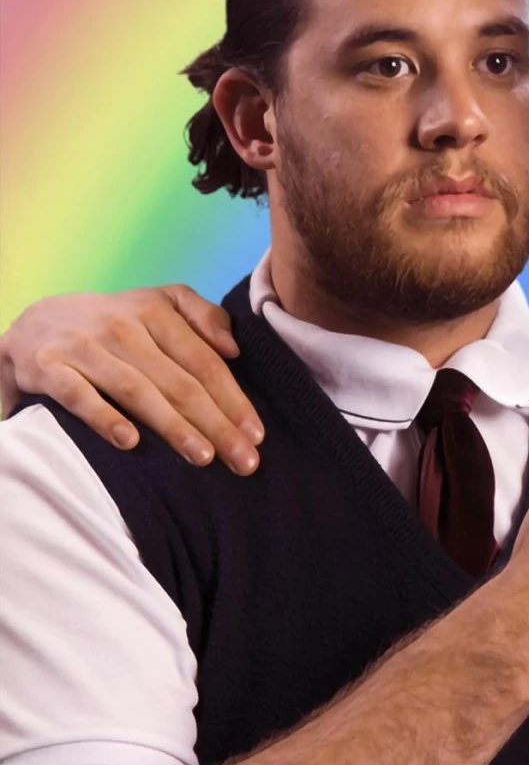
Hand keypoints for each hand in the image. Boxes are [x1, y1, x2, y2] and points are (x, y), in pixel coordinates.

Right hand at [0, 286, 263, 473]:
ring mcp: (84, 347)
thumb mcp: (160, 304)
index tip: (256, 434)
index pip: (204, 362)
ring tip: (203, 457)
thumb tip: (233, 348)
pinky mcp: (48, 367)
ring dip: (173, 426)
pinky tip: (130, 443)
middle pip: (180, 382)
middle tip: (244, 461)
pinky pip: (79, 395)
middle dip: (217, 424)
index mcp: (156, 311)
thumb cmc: (117, 322)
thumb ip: (203, 316)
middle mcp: (123, 327)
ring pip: (138, 391)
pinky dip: (105, 418)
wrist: (36, 324)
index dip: (234, 399)